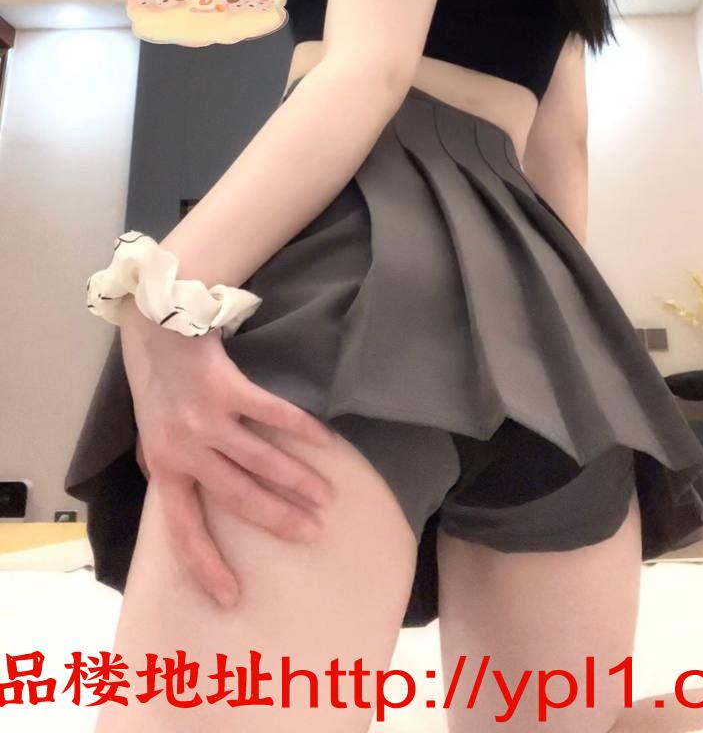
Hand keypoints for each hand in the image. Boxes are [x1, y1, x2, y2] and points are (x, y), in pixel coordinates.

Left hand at [120, 308, 336, 609]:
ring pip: (260, 461)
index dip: (206, 565)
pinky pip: (272, 414)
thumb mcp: (153, 437)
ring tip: (326, 498)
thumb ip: (172, 471)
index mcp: (165, 469)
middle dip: (278, 520)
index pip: (183, 530)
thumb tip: (190, 510)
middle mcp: (185, 450)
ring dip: (297, 482)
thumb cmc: (159, 387)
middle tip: (312, 534)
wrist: (159, 329)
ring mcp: (207, 419)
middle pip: (238, 497)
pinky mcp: (228, 388)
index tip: (232, 596)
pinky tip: (326, 443)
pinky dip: (301, 429)